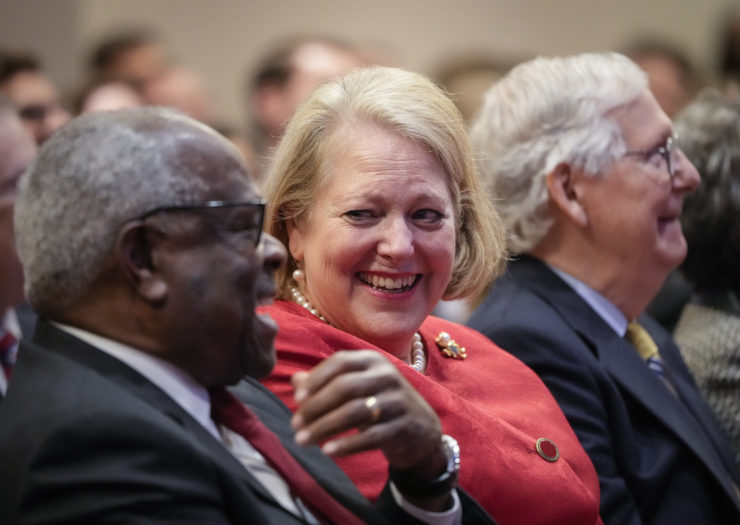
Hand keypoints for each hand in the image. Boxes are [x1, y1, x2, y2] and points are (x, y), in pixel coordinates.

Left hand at [290, 350, 445, 476]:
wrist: (421, 429)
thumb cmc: (379, 403)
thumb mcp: (357, 387)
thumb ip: (326, 382)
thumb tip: (296, 382)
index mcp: (372, 360)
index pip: (340, 362)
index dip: (316, 379)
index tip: (298, 399)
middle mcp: (386, 376)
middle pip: (345, 387)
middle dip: (316, 406)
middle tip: (295, 424)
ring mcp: (397, 401)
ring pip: (355, 412)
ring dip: (324, 427)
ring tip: (303, 440)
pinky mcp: (404, 426)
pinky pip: (371, 436)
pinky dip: (347, 444)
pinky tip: (328, 451)